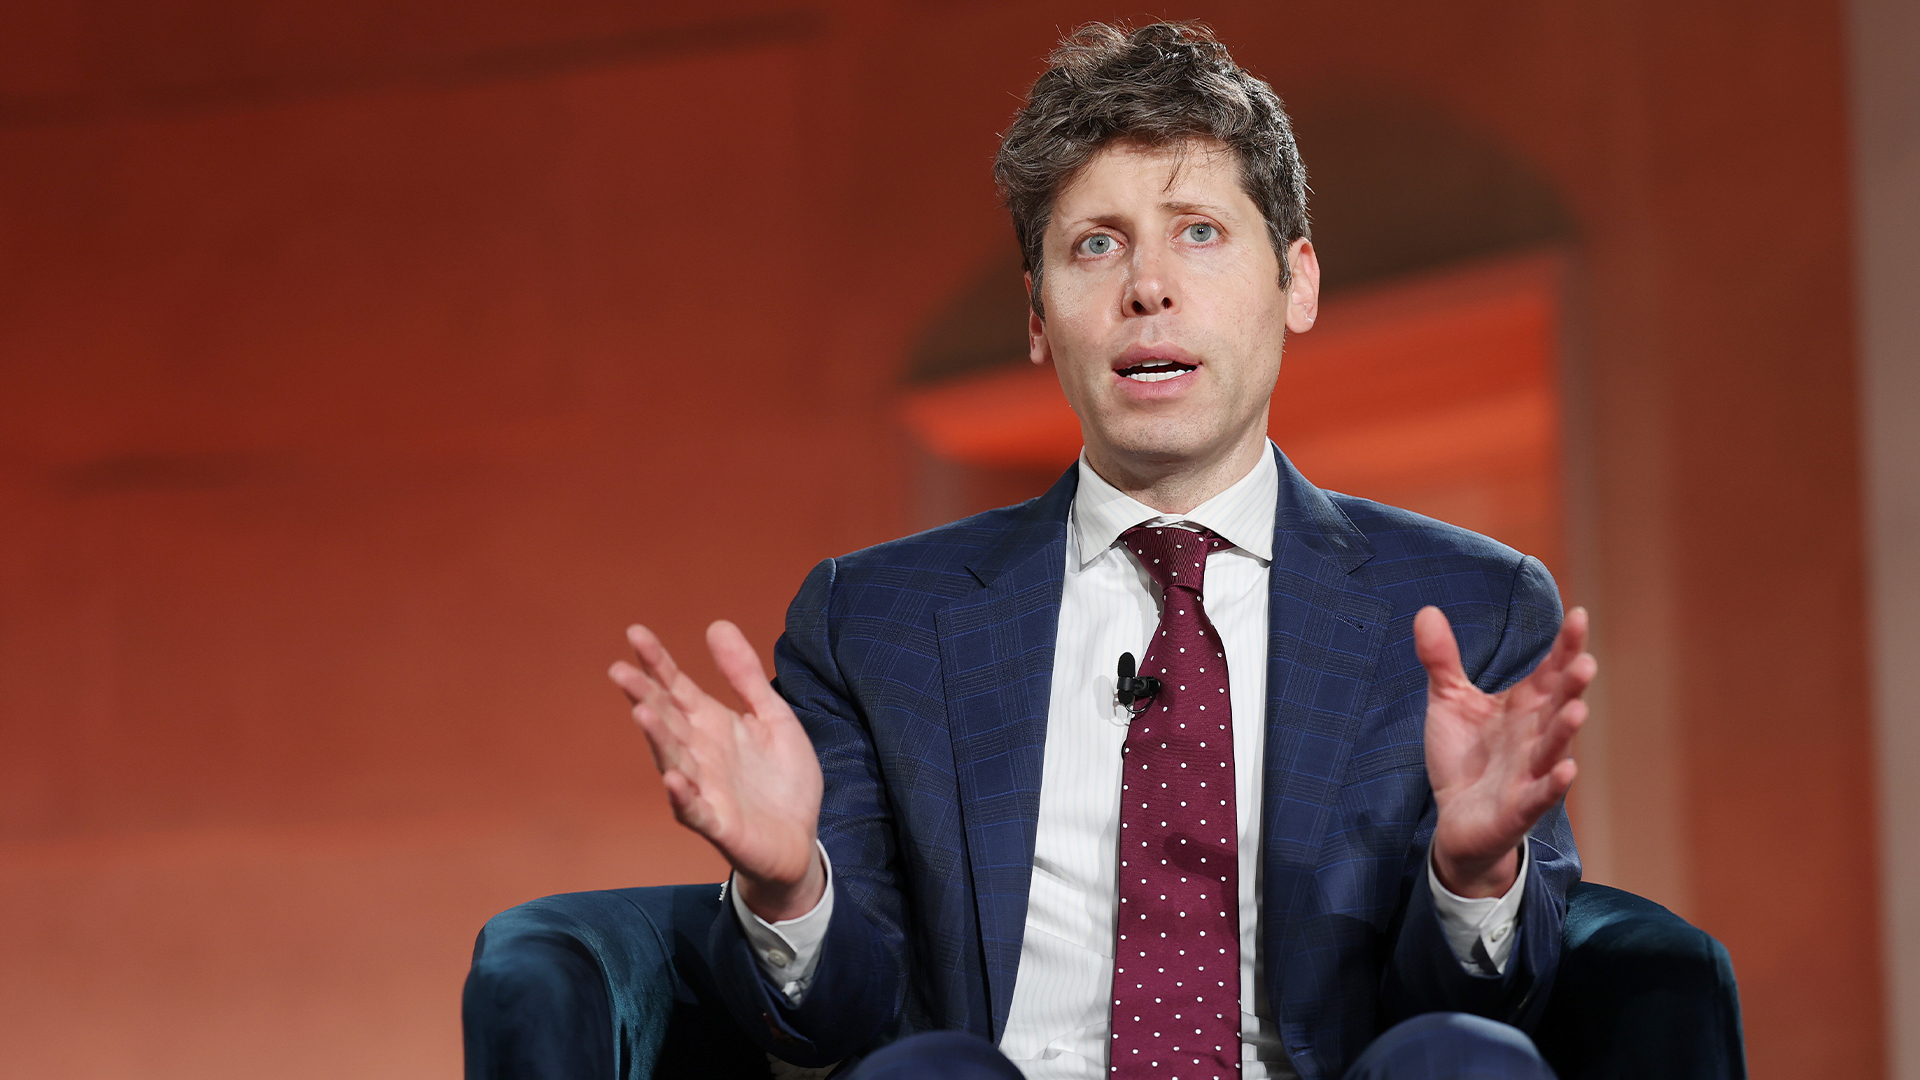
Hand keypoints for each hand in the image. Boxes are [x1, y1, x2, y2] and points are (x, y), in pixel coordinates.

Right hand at [609, 621, 825, 920]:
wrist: (800, 840)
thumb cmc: (782, 779)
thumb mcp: (773, 716)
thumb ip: (745, 675)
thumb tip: (717, 624)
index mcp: (712, 724)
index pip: (676, 688)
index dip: (657, 662)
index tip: (635, 633)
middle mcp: (699, 753)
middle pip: (665, 719)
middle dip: (643, 695)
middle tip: (619, 671)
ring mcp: (704, 788)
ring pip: (672, 759)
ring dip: (656, 737)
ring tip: (642, 712)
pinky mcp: (717, 823)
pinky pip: (694, 809)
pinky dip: (681, 795)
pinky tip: (673, 778)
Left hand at [1418, 605, 1593, 897]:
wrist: (1455, 819)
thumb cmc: (1464, 757)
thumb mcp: (1449, 701)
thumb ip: (1442, 659)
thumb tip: (1426, 610)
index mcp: (1524, 707)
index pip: (1550, 672)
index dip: (1565, 647)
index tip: (1578, 615)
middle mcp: (1534, 735)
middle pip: (1558, 706)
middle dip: (1572, 686)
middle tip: (1585, 662)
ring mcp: (1530, 771)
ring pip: (1553, 748)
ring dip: (1566, 731)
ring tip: (1579, 709)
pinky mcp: (1519, 807)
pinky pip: (1540, 795)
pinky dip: (1553, 784)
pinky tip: (1566, 770)